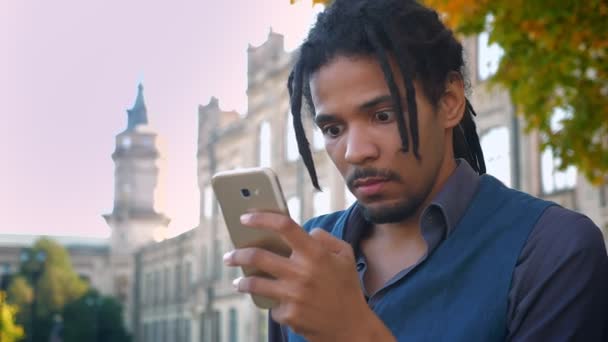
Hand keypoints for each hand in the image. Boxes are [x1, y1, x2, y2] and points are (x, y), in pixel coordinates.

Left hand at [223, 212, 394, 341]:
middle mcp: (302, 272)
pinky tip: (280, 306)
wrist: (352, 328)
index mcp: (316, 254)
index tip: (245, 218)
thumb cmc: (347, 288)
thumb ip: (325, 238)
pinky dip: (274, 304)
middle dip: (238, 254)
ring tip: (239, 282)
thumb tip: (306, 231)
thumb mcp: (345, 256)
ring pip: (254, 283)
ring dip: (242, 281)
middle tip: (230, 256)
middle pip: (258, 256)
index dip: (261, 218)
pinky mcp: (289, 315)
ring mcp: (294, 295)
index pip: (284, 226)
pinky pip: (272, 306)